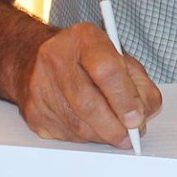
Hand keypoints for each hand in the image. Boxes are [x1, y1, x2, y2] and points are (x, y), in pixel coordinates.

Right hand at [18, 22, 161, 148]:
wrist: (40, 60)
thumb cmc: (87, 59)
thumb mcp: (120, 58)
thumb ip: (139, 84)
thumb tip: (142, 115)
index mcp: (83, 38)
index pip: (107, 71)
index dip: (125, 99)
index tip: (137, 118)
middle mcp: (56, 58)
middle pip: (89, 103)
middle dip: (115, 126)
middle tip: (131, 135)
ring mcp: (40, 86)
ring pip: (78, 126)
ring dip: (103, 135)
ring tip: (116, 132)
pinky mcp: (34, 111)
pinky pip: (66, 135)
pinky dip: (86, 138)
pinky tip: (93, 127)